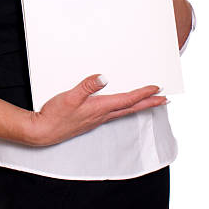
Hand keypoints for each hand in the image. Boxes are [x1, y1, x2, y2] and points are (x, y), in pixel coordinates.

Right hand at [26, 74, 167, 146]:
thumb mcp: (69, 97)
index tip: (157, 88)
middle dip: (150, 103)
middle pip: (131, 108)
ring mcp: (97, 119)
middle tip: (165, 99)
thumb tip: (104, 77)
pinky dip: (126, 108)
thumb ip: (87, 86)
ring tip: (150, 102)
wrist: (44, 131)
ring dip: (140, 106)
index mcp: (100, 108)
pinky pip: (115, 113)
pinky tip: (123, 106)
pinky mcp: (91, 120)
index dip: (144, 93)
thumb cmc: (55, 115)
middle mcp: (102, 115)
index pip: (128, 99)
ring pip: (125, 111)